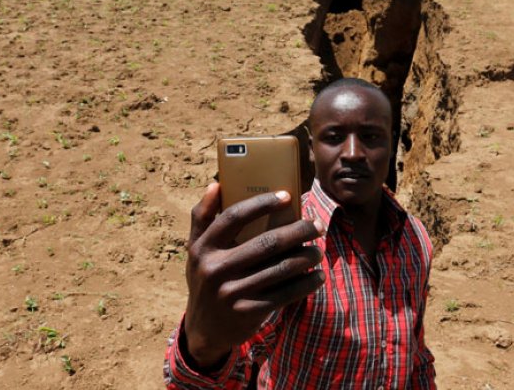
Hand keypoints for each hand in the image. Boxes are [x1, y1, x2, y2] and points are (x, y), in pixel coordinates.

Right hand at [182, 183, 325, 368]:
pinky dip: (305, 284)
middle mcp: (215, 269)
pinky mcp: (248, 312)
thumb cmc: (205, 278)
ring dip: (306, 257)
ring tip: (318, 251)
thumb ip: (203, 217)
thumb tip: (216, 184)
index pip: (234, 216)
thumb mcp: (196, 250)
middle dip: (298, 231)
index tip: (288, 196)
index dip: (261, 203)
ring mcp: (232, 292)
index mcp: (204, 247)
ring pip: (280, 269)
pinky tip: (317, 276)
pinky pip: (284, 294)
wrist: (203, 330)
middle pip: (266, 243)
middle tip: (316, 225)